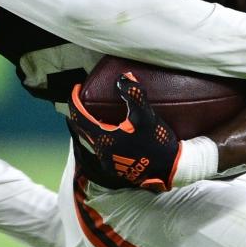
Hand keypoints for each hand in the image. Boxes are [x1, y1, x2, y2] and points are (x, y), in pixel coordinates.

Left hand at [68, 73, 180, 191]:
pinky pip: (101, 148)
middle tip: (84, 97)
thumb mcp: (146, 116)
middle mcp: (101, 153)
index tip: (77, 87)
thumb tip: (123, 77)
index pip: (78, 117)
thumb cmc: (157, 142)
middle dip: (81, 112)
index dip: (74, 100)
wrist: (171, 170)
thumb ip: (134, 94)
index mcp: (104, 140)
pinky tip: (110, 129)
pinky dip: (101, 135)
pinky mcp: (116, 168)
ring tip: (96, 111)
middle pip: (82, 128)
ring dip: (91, 124)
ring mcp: (108, 163)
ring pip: (91, 139)